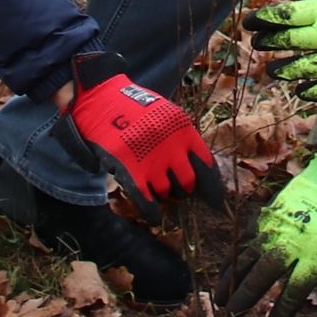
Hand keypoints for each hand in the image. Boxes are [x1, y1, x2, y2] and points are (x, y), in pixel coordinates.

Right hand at [63, 51, 223, 220]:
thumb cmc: (134, 108)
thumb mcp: (166, 115)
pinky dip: (152, 213)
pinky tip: (155, 217)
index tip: (215, 202)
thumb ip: (181, 139)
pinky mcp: (130, 170)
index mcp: (184, 129)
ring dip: (163, 195)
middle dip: (184, 190)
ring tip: (155, 186)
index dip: (212, 188)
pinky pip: (147, 200)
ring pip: (167, 192)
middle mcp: (171, 146)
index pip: (206, 165)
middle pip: (188, 182)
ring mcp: (151, 159)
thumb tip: (197, 170)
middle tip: (177, 188)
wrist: (100, 99)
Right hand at [226, 152, 316, 316]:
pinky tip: (224, 273)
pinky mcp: (267, 215)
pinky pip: (245, 240)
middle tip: (235, 312)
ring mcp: (277, 226)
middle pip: (264, 273)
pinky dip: (232, 258)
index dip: (281, 311)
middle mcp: (293, 241)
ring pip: (248, 256)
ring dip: (232, 278)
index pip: (295, 290)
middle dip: (247, 294)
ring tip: (220, 299)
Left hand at [245, 0, 316, 99]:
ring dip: (282, 69)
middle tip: (256, 42)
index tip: (250, 21)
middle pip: (288, 40)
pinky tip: (299, 91)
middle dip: (268, 41)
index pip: (286, 14)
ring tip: (271, 71)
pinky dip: (307, 91)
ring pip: (298, 67)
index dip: (265, 18)